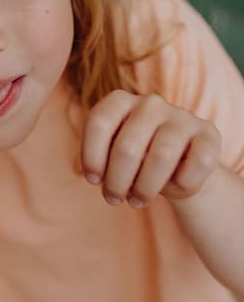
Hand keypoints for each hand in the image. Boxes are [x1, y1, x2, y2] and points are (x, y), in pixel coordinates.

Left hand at [81, 89, 220, 208]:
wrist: (180, 167)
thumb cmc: (137, 160)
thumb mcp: (113, 155)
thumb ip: (103, 158)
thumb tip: (99, 174)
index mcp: (121, 101)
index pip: (99, 122)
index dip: (92, 156)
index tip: (94, 180)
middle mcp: (151, 103)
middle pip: (127, 146)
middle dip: (117, 181)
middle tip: (114, 199)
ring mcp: (182, 116)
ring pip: (162, 156)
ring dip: (146, 187)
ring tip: (138, 201)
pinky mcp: (208, 134)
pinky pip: (198, 162)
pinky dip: (185, 183)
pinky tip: (177, 187)